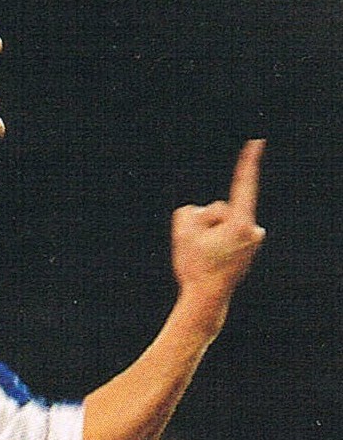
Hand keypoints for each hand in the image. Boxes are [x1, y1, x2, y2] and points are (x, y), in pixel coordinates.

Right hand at [171, 139, 265, 313]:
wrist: (206, 299)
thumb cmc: (195, 266)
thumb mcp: (182, 230)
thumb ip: (192, 211)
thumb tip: (208, 214)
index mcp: (241, 222)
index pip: (244, 184)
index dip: (249, 160)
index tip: (258, 140)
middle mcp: (253, 229)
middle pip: (218, 209)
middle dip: (205, 222)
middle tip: (200, 249)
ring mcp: (253, 240)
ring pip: (220, 222)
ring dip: (209, 233)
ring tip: (205, 257)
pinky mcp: (248, 248)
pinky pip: (224, 233)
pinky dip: (215, 240)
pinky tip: (211, 259)